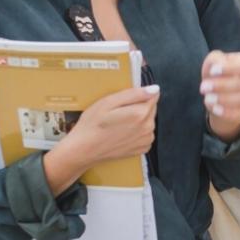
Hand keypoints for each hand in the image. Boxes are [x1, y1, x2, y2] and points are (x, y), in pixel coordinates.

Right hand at [45, 84, 160, 191]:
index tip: (124, 101)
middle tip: (117, 112)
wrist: (84, 150)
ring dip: (138, 119)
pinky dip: (137, 132)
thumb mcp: (108, 102)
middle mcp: (148, 128)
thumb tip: (155, 89)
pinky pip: (146, 134)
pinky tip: (122, 133)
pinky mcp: (143, 149)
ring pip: (148, 121)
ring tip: (118, 123)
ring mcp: (146, 140)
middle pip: (151, 108)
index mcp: (141, 114)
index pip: (153, 96)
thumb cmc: (93, 125)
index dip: (138, 95)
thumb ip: (134, 94)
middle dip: (138, 107)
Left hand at [200, 50, 239, 140]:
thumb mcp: (212, 62)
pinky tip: (214, 109)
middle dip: (220, 86)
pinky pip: (238, 113)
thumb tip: (216, 67)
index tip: (213, 71)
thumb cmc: (216, 74)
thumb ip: (214, 60)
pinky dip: (225, 112)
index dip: (229, 68)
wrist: (217, 94)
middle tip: (203, 87)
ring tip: (207, 98)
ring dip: (222, 99)